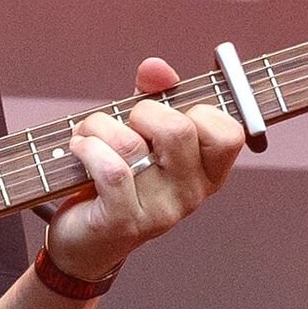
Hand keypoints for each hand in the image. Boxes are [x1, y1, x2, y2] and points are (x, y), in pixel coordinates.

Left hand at [38, 57, 251, 290]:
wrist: (85, 241)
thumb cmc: (120, 179)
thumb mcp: (143, 134)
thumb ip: (154, 96)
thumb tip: (156, 67)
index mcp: (209, 172)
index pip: (228, 132)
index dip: (195, 110)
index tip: (166, 115)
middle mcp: (192, 195)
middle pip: (179, 129)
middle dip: (141, 111)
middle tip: (124, 123)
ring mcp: (161, 212)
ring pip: (133, 146)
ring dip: (100, 127)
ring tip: (88, 135)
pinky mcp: (124, 222)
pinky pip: (110, 170)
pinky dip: (87, 148)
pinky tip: (79, 148)